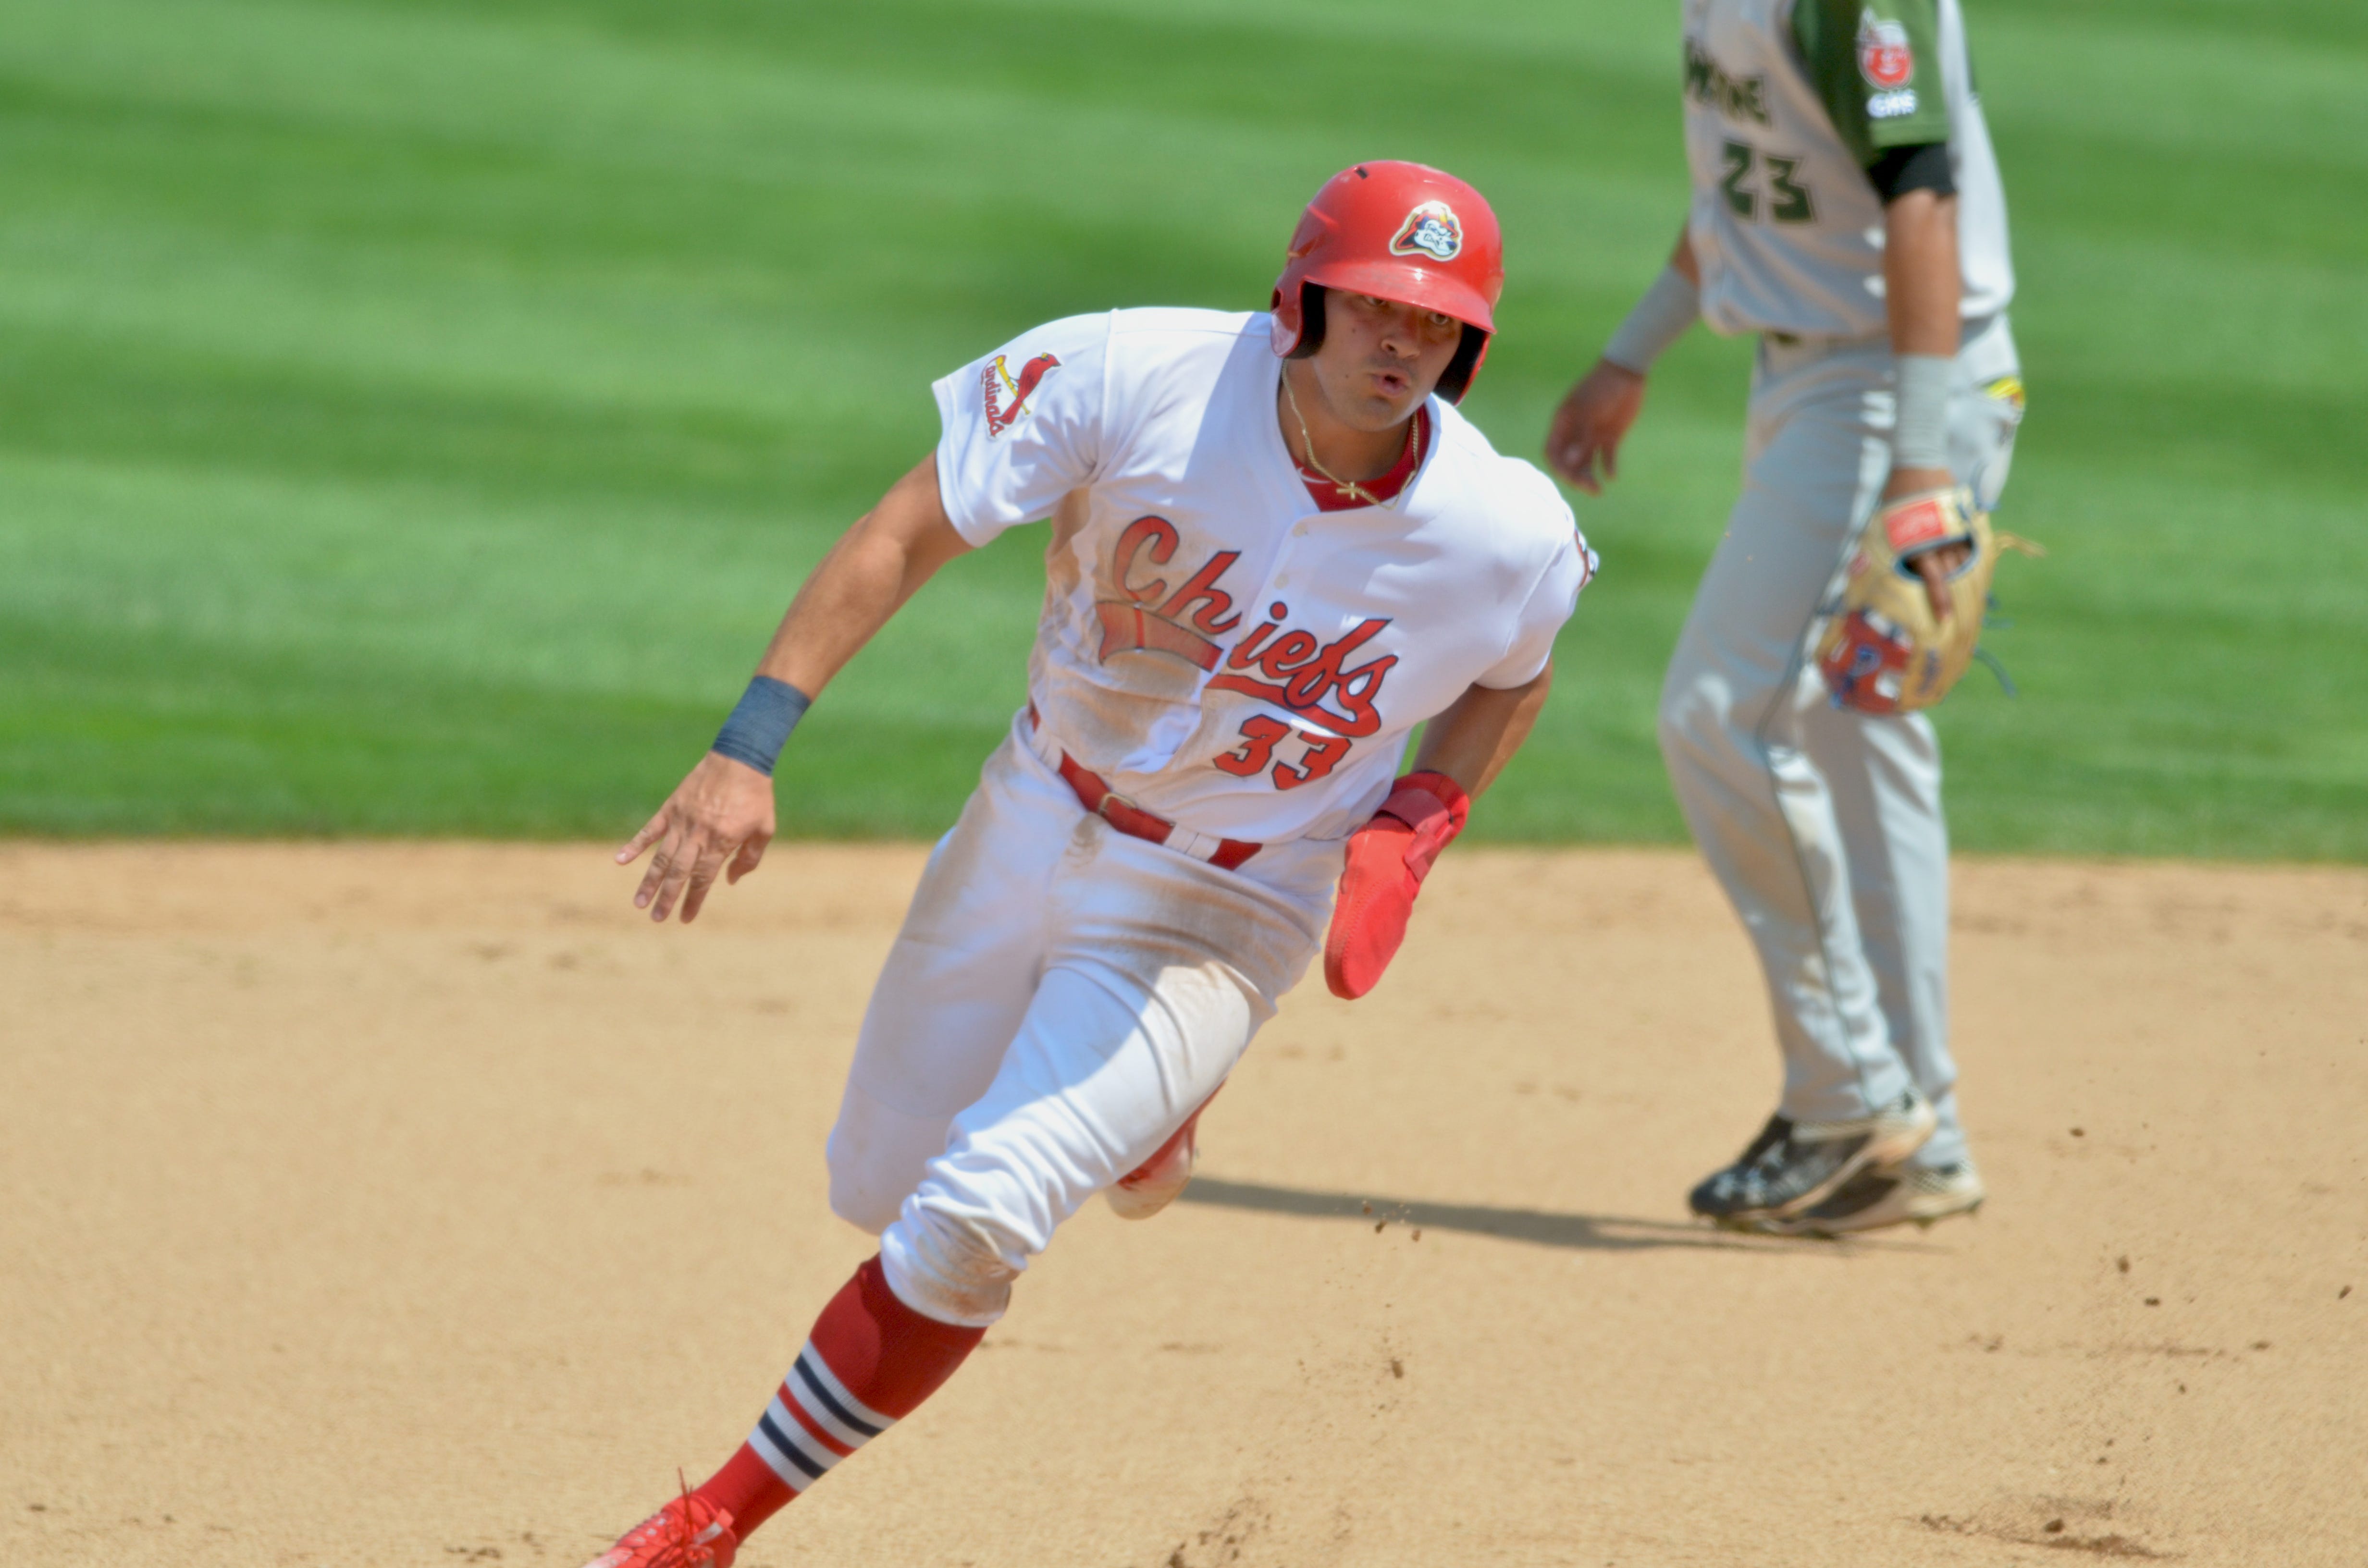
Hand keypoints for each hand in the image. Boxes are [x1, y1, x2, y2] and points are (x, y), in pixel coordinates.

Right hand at [616, 751, 775, 922]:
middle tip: (655, 918)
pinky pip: (650, 830)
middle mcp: (697, 835)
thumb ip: (749, 858)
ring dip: (649, 881)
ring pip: (661, 857)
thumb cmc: (756, 795)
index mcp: (721, 843)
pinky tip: (620, 861)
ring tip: (638, 902)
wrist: (740, 758)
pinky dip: (634, 845)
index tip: (684, 919)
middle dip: (666, 897)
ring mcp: (681, 821)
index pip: (703, 879)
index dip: (693, 901)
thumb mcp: (764, 829)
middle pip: (678, 873)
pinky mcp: (672, 807)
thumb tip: (730, 881)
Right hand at [1545, 359, 1646, 494]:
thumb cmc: (1603, 388)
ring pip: (1586, 463)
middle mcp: (1575, 433)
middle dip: (1575, 477)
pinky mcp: (1610, 437)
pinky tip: (1612, 476)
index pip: (1553, 451)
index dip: (1557, 466)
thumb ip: (1582, 437)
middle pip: (1569, 462)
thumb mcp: (1590, 412)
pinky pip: (1606, 458)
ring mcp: (1592, 436)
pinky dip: (1608, 468)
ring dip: (1589, 477)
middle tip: (1589, 488)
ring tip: (1599, 490)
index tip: (1567, 477)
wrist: (1627, 372)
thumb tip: (1570, 463)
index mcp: (1563, 424)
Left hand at [1883, 465, 1970, 621]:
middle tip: (1958, 613)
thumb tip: (1886, 576)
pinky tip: (1971, 569)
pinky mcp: (1964, 517)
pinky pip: (1972, 543)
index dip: (1941, 600)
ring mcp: (1955, 527)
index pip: (1933, 579)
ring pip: (1965, 560)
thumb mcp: (1885, 526)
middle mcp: (1939, 538)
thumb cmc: (1894, 496)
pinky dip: (1972, 557)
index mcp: (1917, 543)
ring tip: (1967, 594)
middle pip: (1953, 573)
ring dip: (1965, 576)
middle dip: (1956, 593)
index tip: (1947, 618)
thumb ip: (1891, 551)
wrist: (1917, 462)